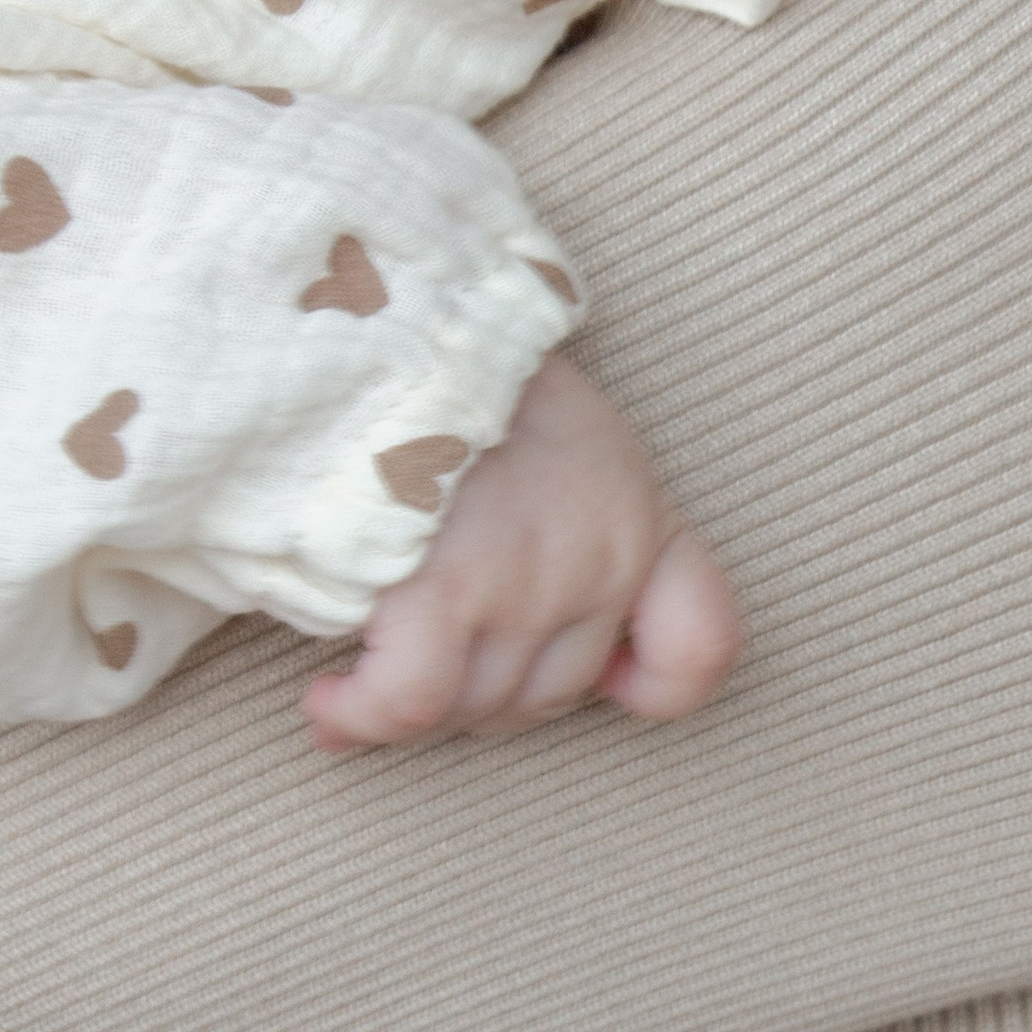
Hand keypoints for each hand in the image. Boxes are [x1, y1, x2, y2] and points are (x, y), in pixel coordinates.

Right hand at [303, 356, 742, 748]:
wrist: (393, 315)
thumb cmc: (455, 370)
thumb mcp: (558, 430)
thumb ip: (560, 522)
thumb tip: (490, 624)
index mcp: (638, 518)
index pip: (699, 645)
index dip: (650, 686)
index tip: (601, 680)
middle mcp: (598, 561)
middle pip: (554, 693)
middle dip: (486, 695)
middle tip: (422, 660)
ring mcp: (526, 583)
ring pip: (481, 705)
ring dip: (420, 707)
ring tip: (363, 676)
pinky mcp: (442, 590)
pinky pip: (412, 702)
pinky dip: (368, 716)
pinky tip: (332, 706)